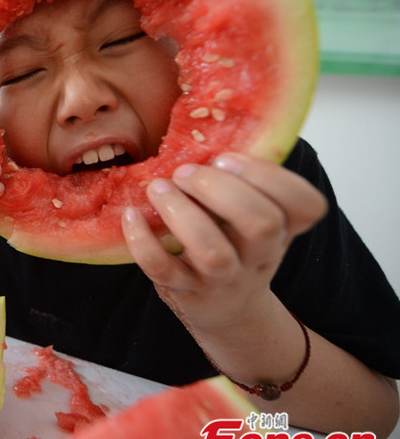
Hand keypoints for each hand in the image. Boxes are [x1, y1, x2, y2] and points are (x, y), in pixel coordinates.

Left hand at [121, 152, 327, 330]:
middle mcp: (259, 256)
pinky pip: (163, 270)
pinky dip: (142, 241)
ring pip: (214, 252)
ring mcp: (222, 278)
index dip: (272, 177)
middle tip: (187, 172)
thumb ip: (245, 181)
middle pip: (262, 223)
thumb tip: (209, 127)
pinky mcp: (184, 291)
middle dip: (222, 189)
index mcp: (282, 229)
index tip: (229, 157)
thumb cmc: (235, 248)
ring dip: (183, 213)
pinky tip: (131, 215)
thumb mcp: (253, 217)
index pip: (306, 205)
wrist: (227, 311)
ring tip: (160, 189)